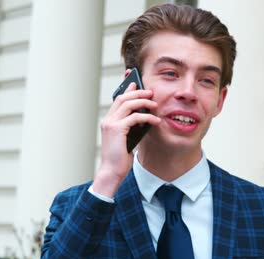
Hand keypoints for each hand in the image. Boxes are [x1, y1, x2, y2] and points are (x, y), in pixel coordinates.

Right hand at [92, 80, 160, 197]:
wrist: (112, 171)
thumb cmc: (120, 158)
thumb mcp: (126, 138)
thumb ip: (130, 127)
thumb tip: (143, 117)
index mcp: (108, 121)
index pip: (118, 99)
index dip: (127, 89)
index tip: (135, 82)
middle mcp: (108, 120)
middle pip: (123, 98)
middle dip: (138, 93)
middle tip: (151, 92)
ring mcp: (110, 124)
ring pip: (128, 104)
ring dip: (144, 102)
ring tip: (155, 105)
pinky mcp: (117, 130)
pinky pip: (135, 117)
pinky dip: (147, 117)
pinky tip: (155, 121)